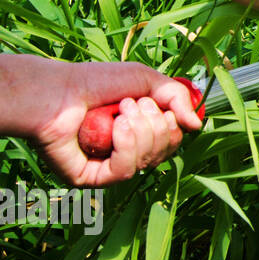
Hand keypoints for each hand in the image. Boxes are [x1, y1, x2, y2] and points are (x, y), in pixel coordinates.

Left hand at [1, 57, 203, 187]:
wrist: (59, 90)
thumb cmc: (97, 82)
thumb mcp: (147, 81)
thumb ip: (178, 98)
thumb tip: (197, 126)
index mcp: (141, 131)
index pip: (173, 141)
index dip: (174, 126)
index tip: (160, 106)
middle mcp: (127, 152)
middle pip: (165, 152)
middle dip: (155, 124)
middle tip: (131, 104)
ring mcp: (109, 167)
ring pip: (148, 161)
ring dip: (140, 131)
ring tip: (121, 111)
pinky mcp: (92, 178)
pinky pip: (126, 171)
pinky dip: (127, 146)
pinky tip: (117, 127)